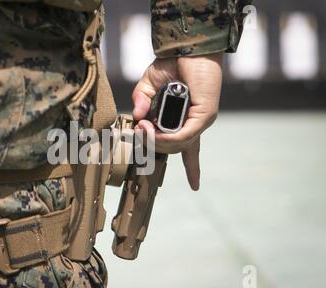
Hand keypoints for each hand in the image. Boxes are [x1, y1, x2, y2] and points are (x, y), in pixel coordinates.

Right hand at [132, 53, 223, 190]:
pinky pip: (185, 136)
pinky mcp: (205, 115)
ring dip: (156, 141)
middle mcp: (195, 125)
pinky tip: (153, 131)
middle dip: (153, 147)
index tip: (195, 186)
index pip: (190, 150)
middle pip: (175, 150)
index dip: (192, 169)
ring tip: (143, 128)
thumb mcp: (149, 85)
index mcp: (184, 120)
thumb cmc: (172, 65)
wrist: (187, 46)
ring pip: (178, 146)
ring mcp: (201, 121)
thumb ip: (142, 101)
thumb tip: (138, 119)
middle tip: (140, 131)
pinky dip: (168, 138)